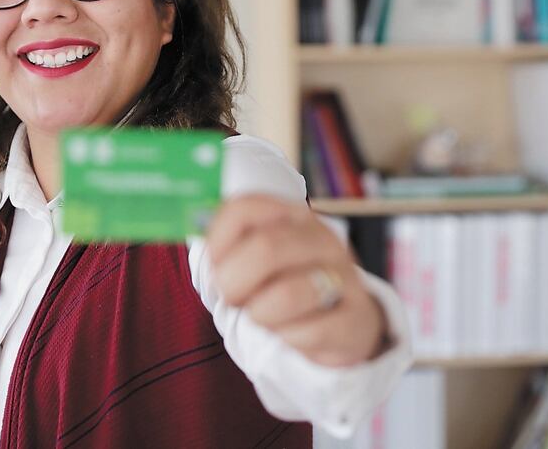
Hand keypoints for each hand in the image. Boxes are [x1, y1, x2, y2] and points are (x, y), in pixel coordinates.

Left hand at [206, 194, 388, 366]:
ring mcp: (344, 275)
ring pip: (286, 294)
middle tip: (232, 299)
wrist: (346, 324)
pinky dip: (287, 340)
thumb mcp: (259, 261)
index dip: (217, 239)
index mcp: (291, 215)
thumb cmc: (287, 288)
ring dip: (260, 315)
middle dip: (234, 283)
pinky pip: (308, 332)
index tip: (215, 266)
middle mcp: (321, 237)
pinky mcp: (355, 317)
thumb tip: (191, 226)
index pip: (244, 207)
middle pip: (265, 247)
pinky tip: (292, 335)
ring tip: (264, 317)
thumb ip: (227, 245)